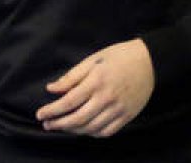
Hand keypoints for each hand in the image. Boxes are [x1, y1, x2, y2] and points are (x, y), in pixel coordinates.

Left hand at [35, 38, 154, 137]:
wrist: (151, 62)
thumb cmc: (119, 56)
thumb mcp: (94, 59)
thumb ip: (72, 76)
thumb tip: (52, 89)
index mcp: (96, 81)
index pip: (69, 102)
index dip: (52, 110)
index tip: (40, 114)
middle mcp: (107, 98)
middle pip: (78, 119)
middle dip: (59, 124)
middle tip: (47, 125)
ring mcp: (118, 109)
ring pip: (91, 128)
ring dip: (73, 130)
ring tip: (63, 126)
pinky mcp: (127, 116)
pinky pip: (106, 132)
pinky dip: (92, 134)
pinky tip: (84, 129)